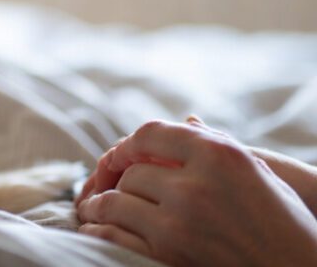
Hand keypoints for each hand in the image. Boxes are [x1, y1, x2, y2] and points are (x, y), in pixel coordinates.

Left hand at [76, 118, 316, 265]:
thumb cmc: (285, 222)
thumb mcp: (256, 172)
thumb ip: (214, 145)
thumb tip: (186, 121)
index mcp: (218, 155)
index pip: (150, 133)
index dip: (129, 143)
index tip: (120, 153)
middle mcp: (196, 184)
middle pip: (131, 170)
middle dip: (116, 177)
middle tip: (104, 184)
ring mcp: (181, 221)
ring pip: (117, 200)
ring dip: (99, 204)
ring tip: (92, 206)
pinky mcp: (171, 254)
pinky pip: (115, 234)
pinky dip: (99, 230)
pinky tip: (97, 227)